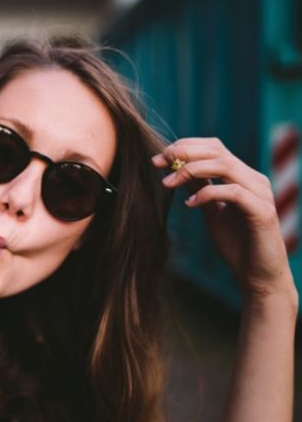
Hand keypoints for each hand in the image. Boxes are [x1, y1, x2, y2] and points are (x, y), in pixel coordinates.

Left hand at [152, 138, 294, 299]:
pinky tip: (189, 205)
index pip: (214, 148)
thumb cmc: (236, 243)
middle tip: (158, 163)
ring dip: (191, 170)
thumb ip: (200, 189)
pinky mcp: (263, 212)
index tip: (158, 158)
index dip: (185, 147)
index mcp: (243, 176)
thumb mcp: (211, 211)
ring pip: (225, 166)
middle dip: (184, 154)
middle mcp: (254, 179)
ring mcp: (261, 194)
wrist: (257, 274)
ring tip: (168, 183)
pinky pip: (233, 193)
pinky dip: (207, 194)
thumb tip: (178, 170)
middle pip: (218, 151)